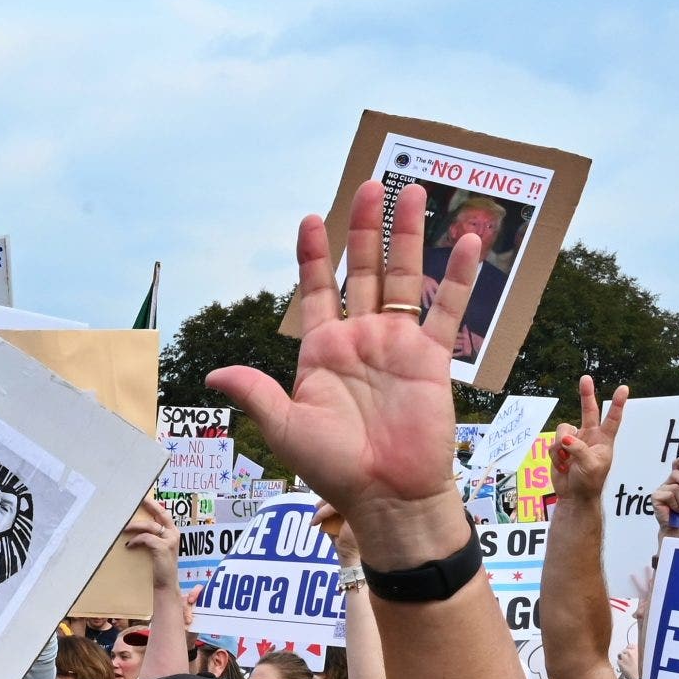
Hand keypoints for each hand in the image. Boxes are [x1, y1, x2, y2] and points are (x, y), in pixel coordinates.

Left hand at [124, 496, 178, 588]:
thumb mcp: (157, 548)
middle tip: (137, 498)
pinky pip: (146, 538)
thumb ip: (150, 537)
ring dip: (135, 525)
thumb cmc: (158, 567)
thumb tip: (133, 527)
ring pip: (150, 526)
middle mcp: (173, 533)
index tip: (144, 497)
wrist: (165, 584)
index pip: (163, 513)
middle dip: (149, 504)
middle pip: (161, 513)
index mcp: (172, 532)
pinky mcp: (163, 548)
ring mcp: (169, 540)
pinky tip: (129, 545)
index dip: (154, 504)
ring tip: (123, 528)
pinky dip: (136, 540)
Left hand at [208, 181, 476, 559]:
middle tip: (370, 184)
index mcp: (321, 351)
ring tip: (412, 192)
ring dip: (409, 236)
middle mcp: (359, 340)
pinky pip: (446, 311)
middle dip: (365, 228)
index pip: (316, 291)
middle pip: (362, 270)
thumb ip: (255, 393)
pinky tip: (467, 242)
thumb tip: (212, 373)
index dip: (313, 256)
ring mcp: (397, 345)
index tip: (310, 219)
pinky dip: (457, 277)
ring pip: (403, 278)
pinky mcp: (431, 359)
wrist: (385, 494)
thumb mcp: (286, 427)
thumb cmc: (332, 467)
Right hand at [549, 377, 627, 505]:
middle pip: (588, 411)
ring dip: (562, 445)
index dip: (618, 404)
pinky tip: (561, 465)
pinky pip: (552, 444)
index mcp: (604, 440)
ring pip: (564, 430)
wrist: (573, 495)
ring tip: (566, 460)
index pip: (613, 418)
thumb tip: (565, 439)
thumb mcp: (591, 465)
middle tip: (585, 378)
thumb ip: (579, 450)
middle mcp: (589, 436)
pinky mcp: (559, 449)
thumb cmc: (589, 482)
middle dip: (586, 394)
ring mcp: (574, 441)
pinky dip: (554, 455)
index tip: (623, 388)